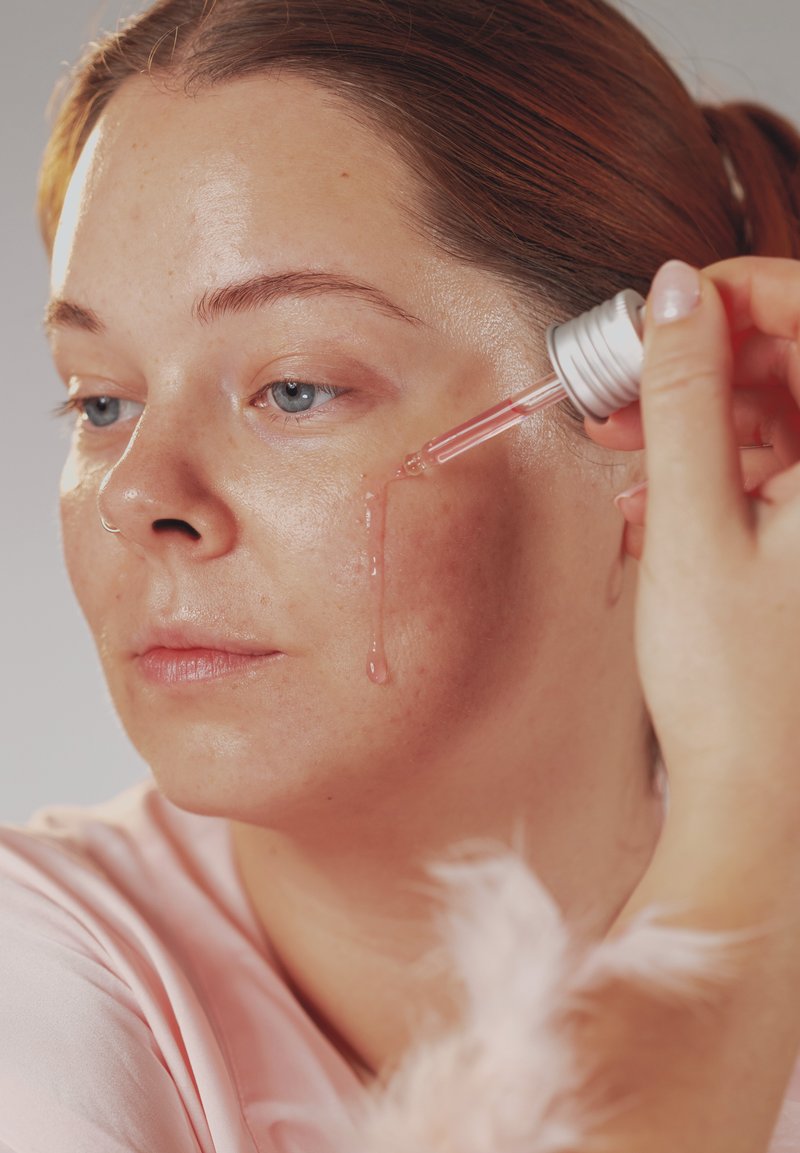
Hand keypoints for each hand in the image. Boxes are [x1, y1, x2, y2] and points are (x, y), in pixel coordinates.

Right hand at [591, 258, 799, 828]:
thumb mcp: (694, 524)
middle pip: (794, 365)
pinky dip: (710, 467)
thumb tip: (676, 294)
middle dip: (702, 361)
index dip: (741, 294)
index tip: (665, 307)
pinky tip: (654, 493)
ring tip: (621, 444)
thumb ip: (684, 397)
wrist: (759, 799)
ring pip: (777, 415)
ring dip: (695, 417)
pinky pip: (771, 468)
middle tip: (621, 382)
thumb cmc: (736, 685)